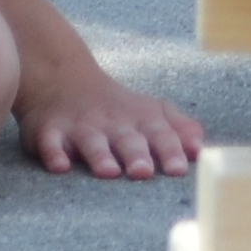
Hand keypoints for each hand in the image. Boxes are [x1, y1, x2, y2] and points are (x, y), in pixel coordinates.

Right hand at [19, 55, 202, 177]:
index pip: (160, 134)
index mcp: (141, 119)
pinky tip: (60, 166)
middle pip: (127, 139)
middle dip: (136, 154)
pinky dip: (54, 153)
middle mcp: (113, 123)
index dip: (170, 150)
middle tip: (144, 172)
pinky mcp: (50, 131)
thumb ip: (179, 128)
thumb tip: (200, 149)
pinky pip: (50, 142)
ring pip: (92, 141)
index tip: (178, 169)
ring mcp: (81, 126)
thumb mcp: (152, 111)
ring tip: (109, 172)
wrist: (64, 78)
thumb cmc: (117, 106)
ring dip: (100, 155)